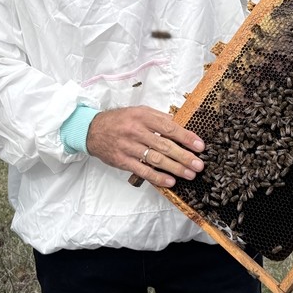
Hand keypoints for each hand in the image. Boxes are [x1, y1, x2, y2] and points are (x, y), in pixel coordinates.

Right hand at [86, 106, 204, 187]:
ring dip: (175, 168)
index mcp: (143, 116)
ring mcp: (128, 147)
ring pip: (156, 159)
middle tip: (199, 164)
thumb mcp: (138, 111)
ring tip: (190, 174)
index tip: (200, 146)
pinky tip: (170, 181)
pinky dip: (157, 177)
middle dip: (184, 156)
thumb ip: (158, 117)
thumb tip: (178, 124)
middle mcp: (136, 131)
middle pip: (165, 145)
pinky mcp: (122, 161)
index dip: (186, 137)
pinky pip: (143, 170)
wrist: (92, 130)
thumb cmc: (119, 120)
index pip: (169, 128)